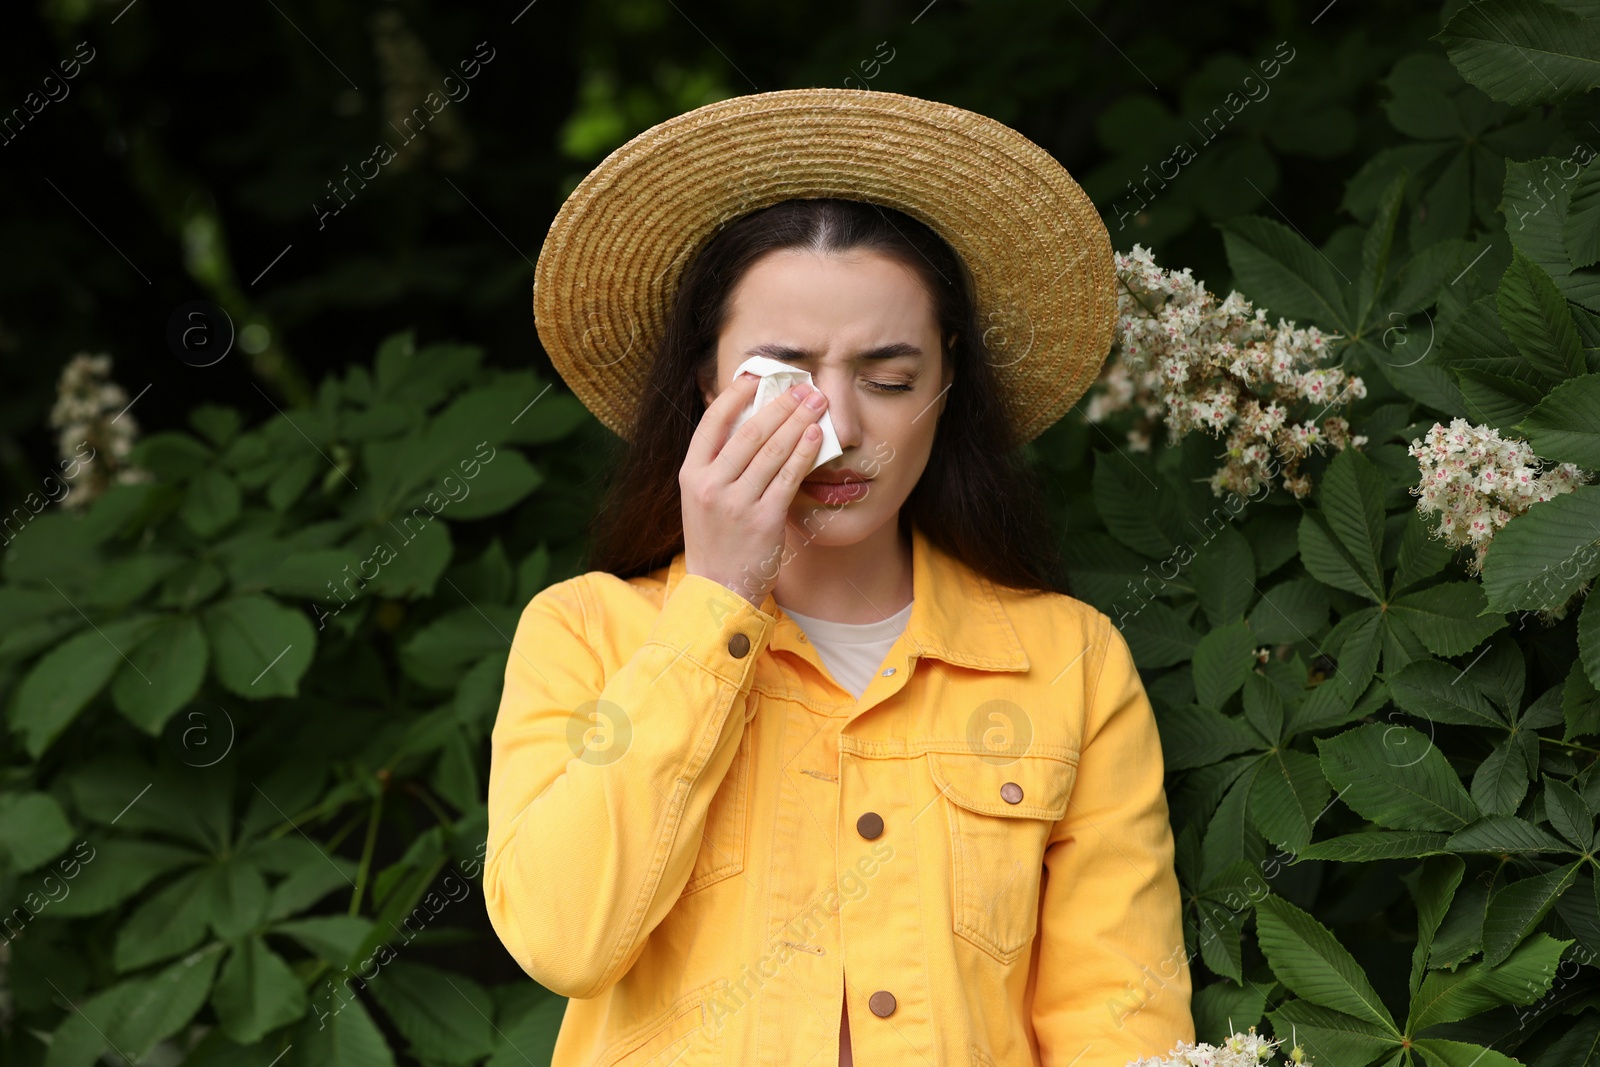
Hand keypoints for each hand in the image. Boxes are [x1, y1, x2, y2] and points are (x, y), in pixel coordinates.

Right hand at [680, 370, 829, 608]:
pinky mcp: (763, 520)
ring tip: (816, 402)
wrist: (718, 590)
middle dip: (779, 404)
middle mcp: (710, 486)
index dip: (735, 395)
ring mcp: (736, 503)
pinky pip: (788, 477)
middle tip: (803, 386)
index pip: (712, 423)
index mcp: (691, 475)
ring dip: (797, 421)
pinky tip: (817, 435)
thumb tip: (748, 421)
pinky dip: (804, 452)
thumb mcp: (703, 498)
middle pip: (749, 432)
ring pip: (771, 451)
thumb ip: (718, 464)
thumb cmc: (716, 540)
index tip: (757, 376)